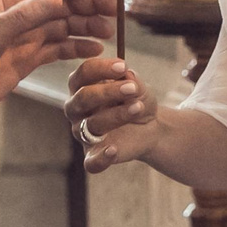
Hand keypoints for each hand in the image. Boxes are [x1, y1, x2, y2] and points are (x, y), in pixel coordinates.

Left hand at [0, 0, 116, 128]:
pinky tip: (94, 50)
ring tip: (109, 30)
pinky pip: (55, 48)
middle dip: (90, 3)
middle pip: (62, 2)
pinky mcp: (20, 61)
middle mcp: (16, 15)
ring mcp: (20, 38)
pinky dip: (76, 47)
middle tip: (117, 10)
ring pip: (62, 24)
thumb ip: (22, 17)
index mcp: (7, 0)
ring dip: (86, 24)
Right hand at [66, 57, 159, 174]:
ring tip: (137, 107)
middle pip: (83, 97)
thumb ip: (132, 80)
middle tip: (132, 88)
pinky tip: (113, 149)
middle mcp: (76, 109)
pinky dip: (101, 158)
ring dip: (117, 115)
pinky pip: (91, 161)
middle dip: (108, 91)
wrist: (149, 126)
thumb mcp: (139, 87)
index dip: (101, 68)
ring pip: (93, 124)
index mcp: (81, 86)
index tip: (123, 66)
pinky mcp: (92, 155)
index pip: (83, 73)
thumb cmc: (136, 100)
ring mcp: (82, 133)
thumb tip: (126, 75)